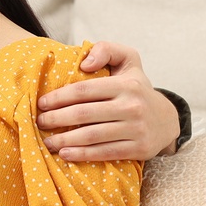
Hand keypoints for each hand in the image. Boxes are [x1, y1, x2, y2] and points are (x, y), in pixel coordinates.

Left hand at [35, 40, 180, 160]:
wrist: (166, 120)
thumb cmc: (136, 88)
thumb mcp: (128, 61)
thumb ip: (106, 50)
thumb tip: (84, 63)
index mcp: (126, 84)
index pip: (84, 90)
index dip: (59, 97)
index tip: (42, 103)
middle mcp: (132, 106)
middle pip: (84, 114)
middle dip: (56, 119)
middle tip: (40, 123)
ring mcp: (137, 129)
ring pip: (92, 136)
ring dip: (65, 140)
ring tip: (47, 141)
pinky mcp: (139, 148)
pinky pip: (105, 153)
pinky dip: (82, 155)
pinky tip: (65, 154)